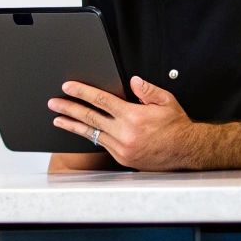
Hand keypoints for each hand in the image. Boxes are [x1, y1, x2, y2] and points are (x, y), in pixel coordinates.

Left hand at [48, 75, 200, 171]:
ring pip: (92, 134)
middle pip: (90, 117)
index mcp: (133, 116)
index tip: (68, 87)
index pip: (100, 100)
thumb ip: (147, 90)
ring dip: (74, 125)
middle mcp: (125, 133)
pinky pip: (102, 145)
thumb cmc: (176, 126)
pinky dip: (91, 136)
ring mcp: (122, 148)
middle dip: (69, 109)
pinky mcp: (123, 158)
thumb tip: (133, 81)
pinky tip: (82, 131)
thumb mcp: (166, 101)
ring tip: (58, 119)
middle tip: (54, 103)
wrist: (187, 151)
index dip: (82, 92)